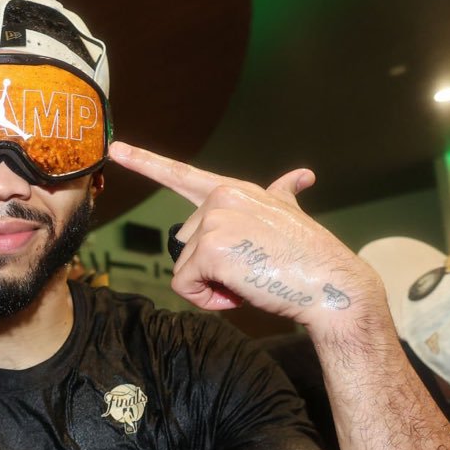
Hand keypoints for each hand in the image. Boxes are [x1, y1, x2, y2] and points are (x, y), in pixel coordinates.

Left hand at [108, 141, 382, 327]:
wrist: (333, 285)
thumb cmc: (311, 258)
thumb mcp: (291, 216)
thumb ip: (283, 195)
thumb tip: (301, 177)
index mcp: (235, 190)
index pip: (182, 174)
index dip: (145, 162)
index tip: (116, 149)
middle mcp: (221, 198)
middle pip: (185, 245)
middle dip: (210, 268)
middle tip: (250, 273)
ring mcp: (214, 221)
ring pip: (184, 268)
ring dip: (211, 287)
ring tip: (251, 282)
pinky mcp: (210, 249)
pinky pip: (185, 286)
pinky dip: (207, 300)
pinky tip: (240, 294)